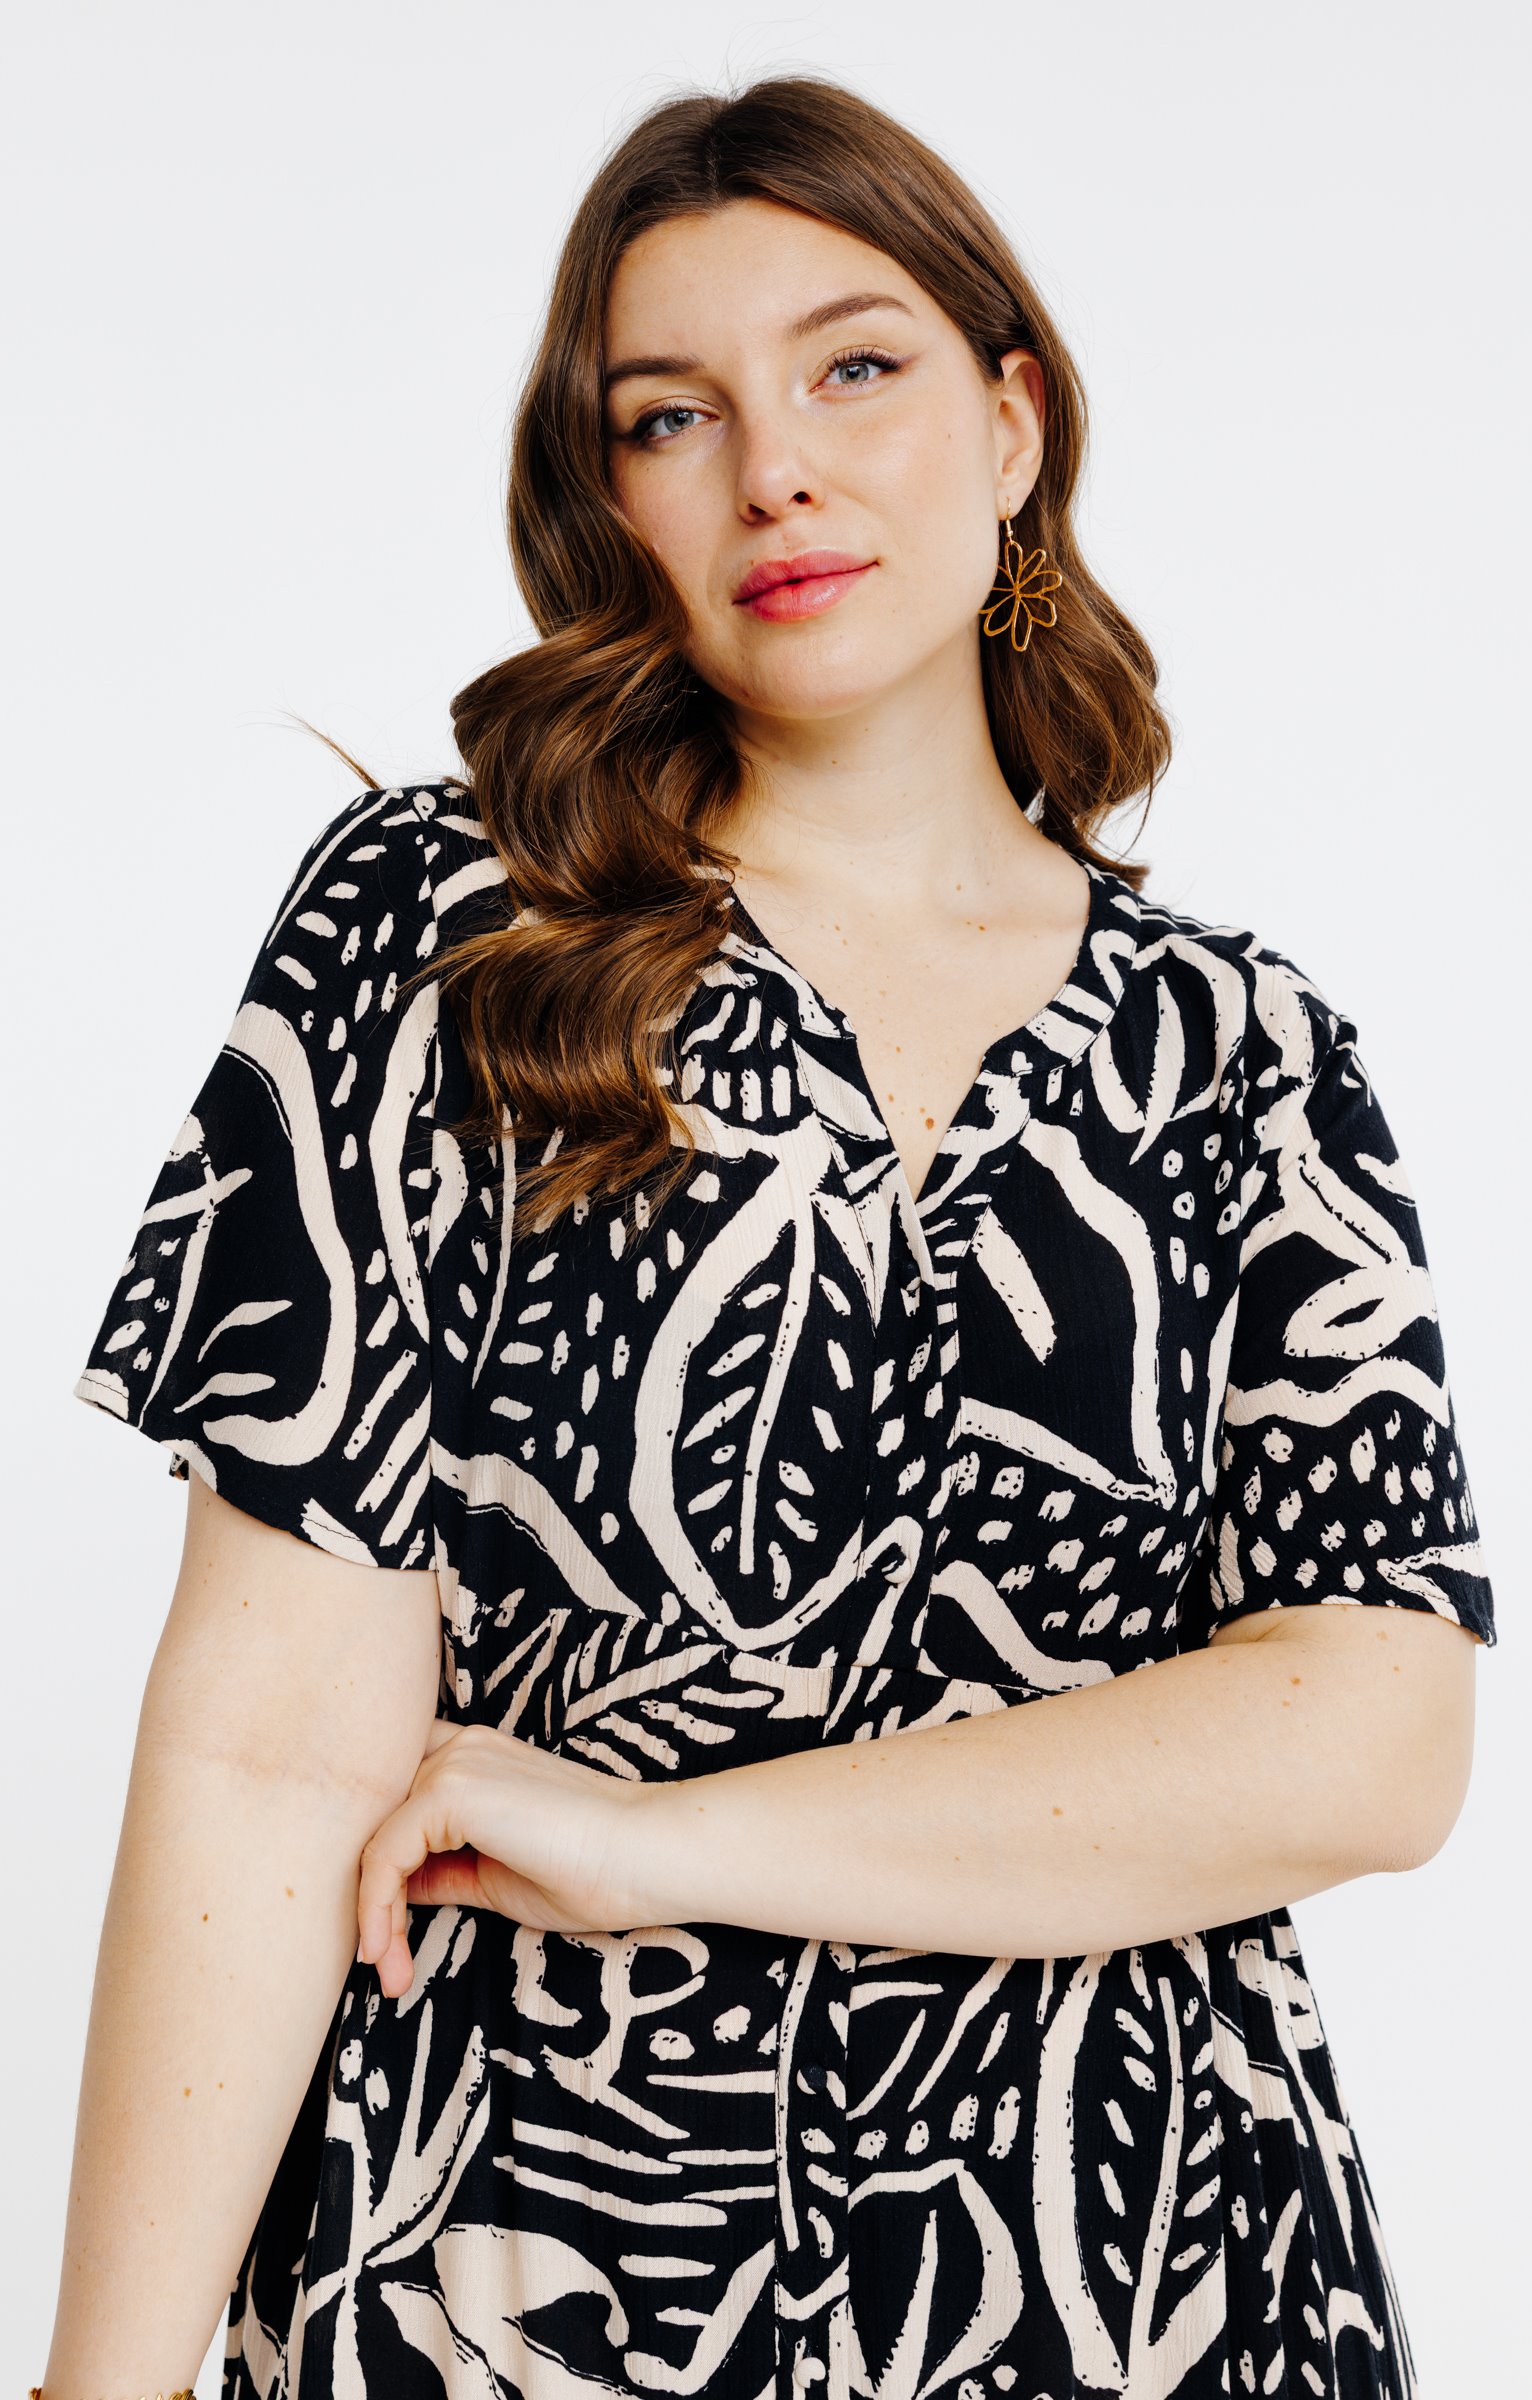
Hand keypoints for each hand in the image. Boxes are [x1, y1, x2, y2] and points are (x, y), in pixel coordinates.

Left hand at [356, 1718, 667, 1996]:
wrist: (649, 1856)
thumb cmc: (593, 1872)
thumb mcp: (496, 1877)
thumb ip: (441, 1871)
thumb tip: (388, 1894)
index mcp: (474, 1759)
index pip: (396, 1804)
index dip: (381, 1867)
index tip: (388, 1942)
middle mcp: (459, 1748)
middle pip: (374, 1817)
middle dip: (366, 1890)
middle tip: (380, 1962)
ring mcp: (455, 1763)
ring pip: (372, 1836)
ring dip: (369, 1910)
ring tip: (386, 1970)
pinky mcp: (453, 1790)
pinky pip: (385, 1852)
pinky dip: (376, 1907)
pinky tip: (388, 1952)